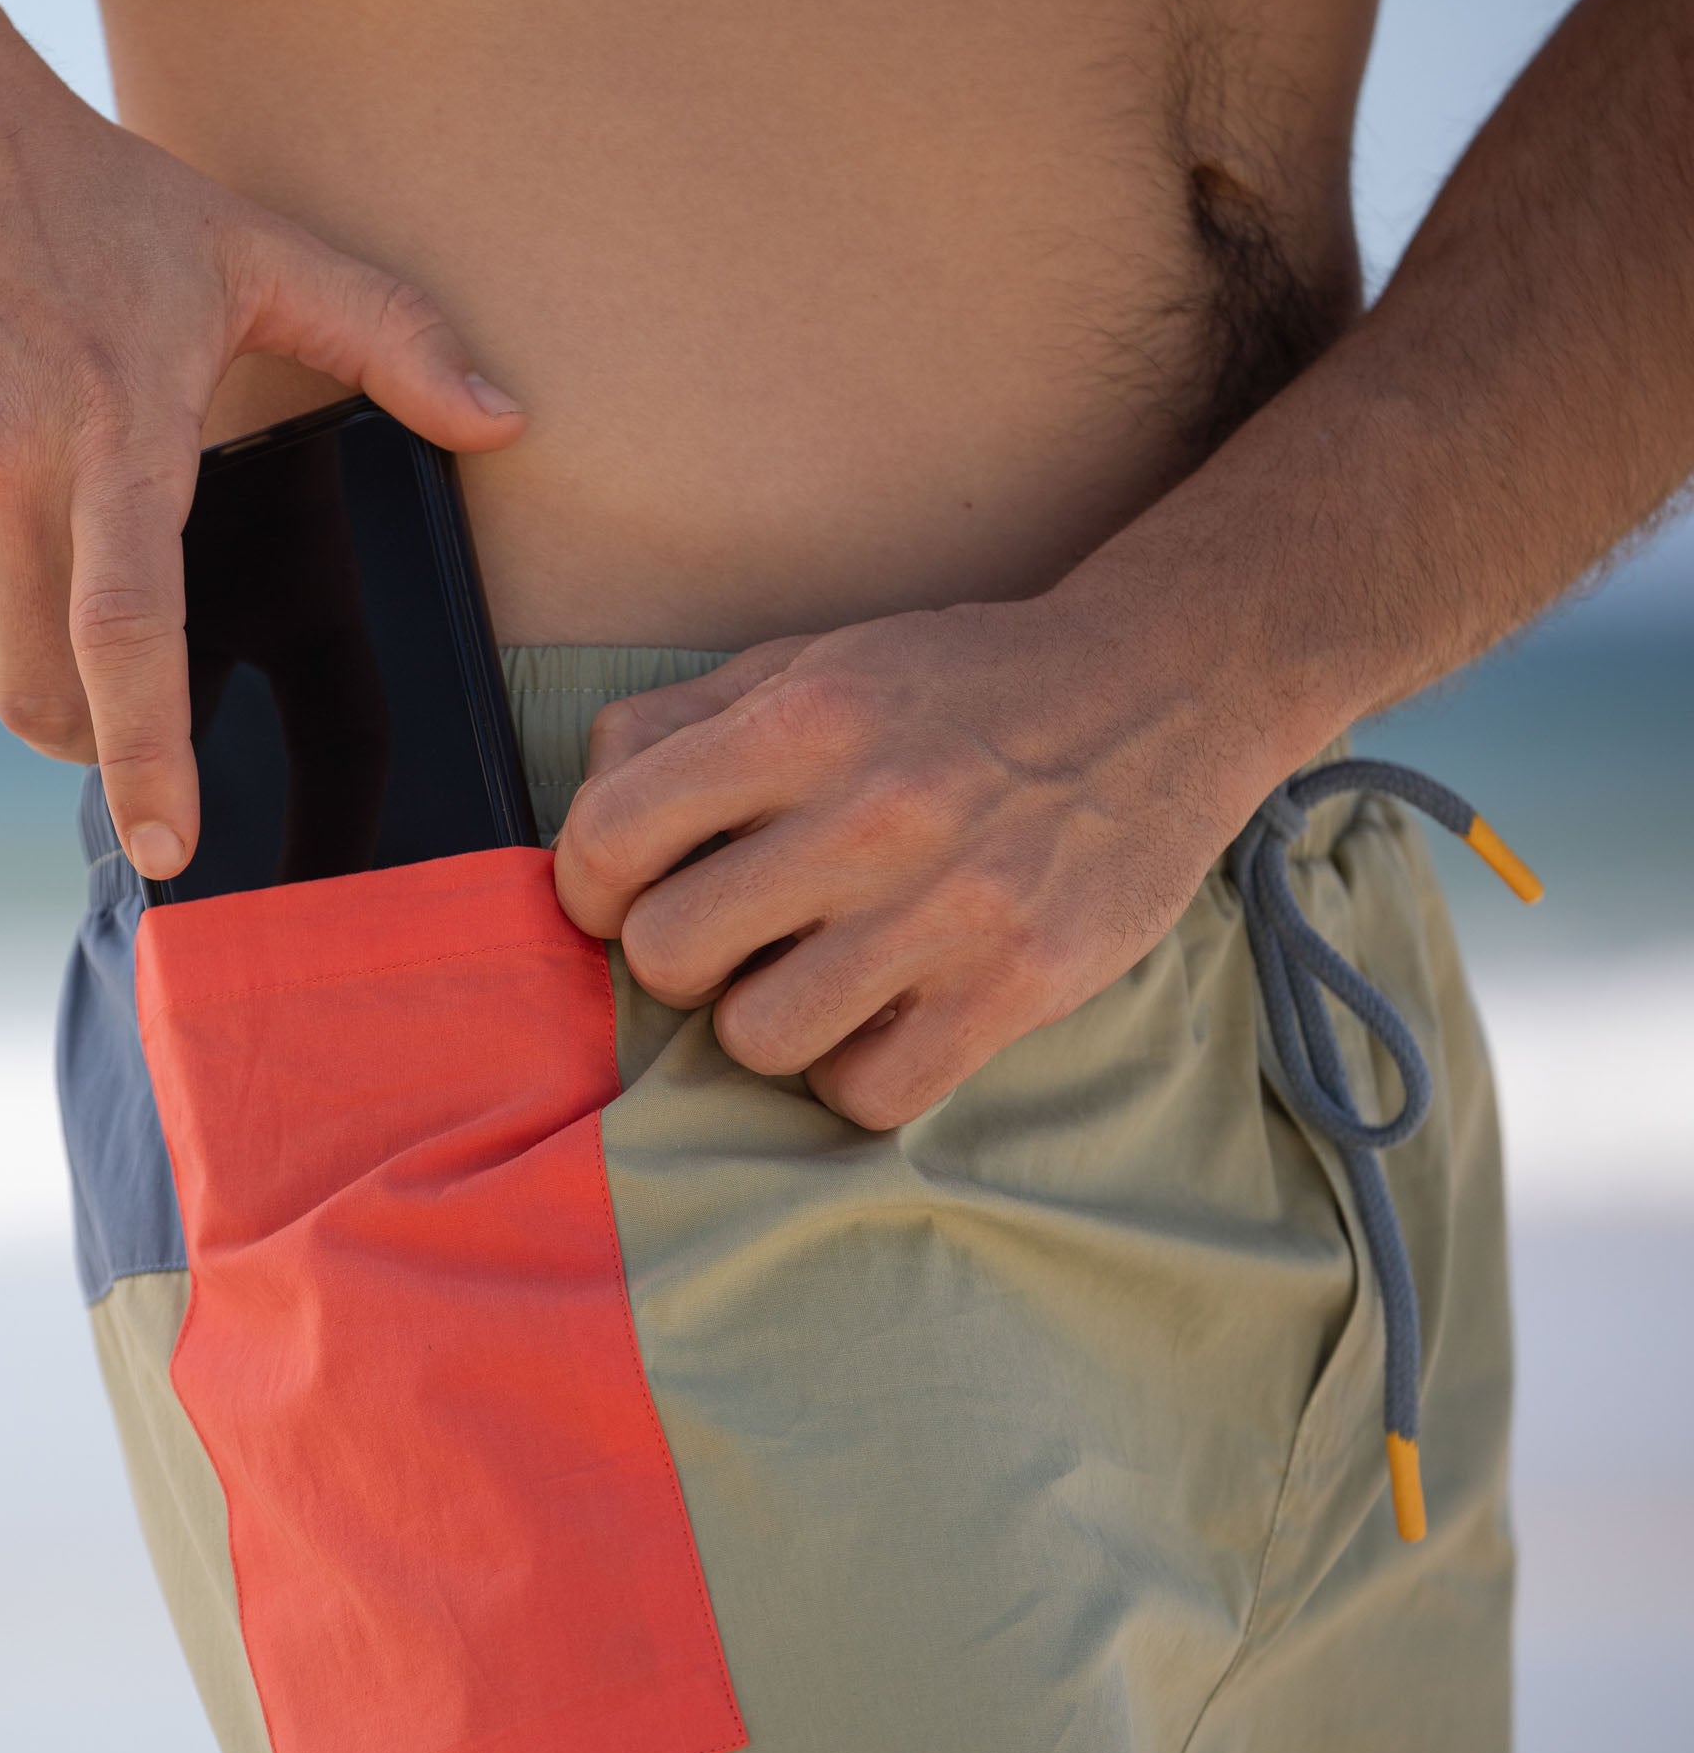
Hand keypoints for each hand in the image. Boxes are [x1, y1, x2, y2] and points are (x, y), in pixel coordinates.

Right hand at [0, 0, 522, 877]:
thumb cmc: (95, 196)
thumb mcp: (255, 250)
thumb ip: (391, 337)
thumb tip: (508, 416)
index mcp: (114, 430)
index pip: (131, 635)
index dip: (149, 759)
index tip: (168, 846)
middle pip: (36, 688)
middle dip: (84, 725)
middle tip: (117, 682)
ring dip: (8, 654)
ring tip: (45, 556)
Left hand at [553, 602, 1259, 1128]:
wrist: (1164, 689)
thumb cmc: (962, 684)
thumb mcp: (816, 658)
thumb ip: (683, 722)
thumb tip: (589, 808)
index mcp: (805, 721)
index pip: (608, 838)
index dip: (588, 884)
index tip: (621, 896)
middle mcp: (870, 815)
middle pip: (667, 954)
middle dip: (678, 959)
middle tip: (732, 938)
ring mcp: (950, 908)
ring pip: (758, 1040)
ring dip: (766, 1022)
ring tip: (813, 978)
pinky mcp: (1019, 985)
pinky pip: (870, 1094)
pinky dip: (856, 1073)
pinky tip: (882, 1021)